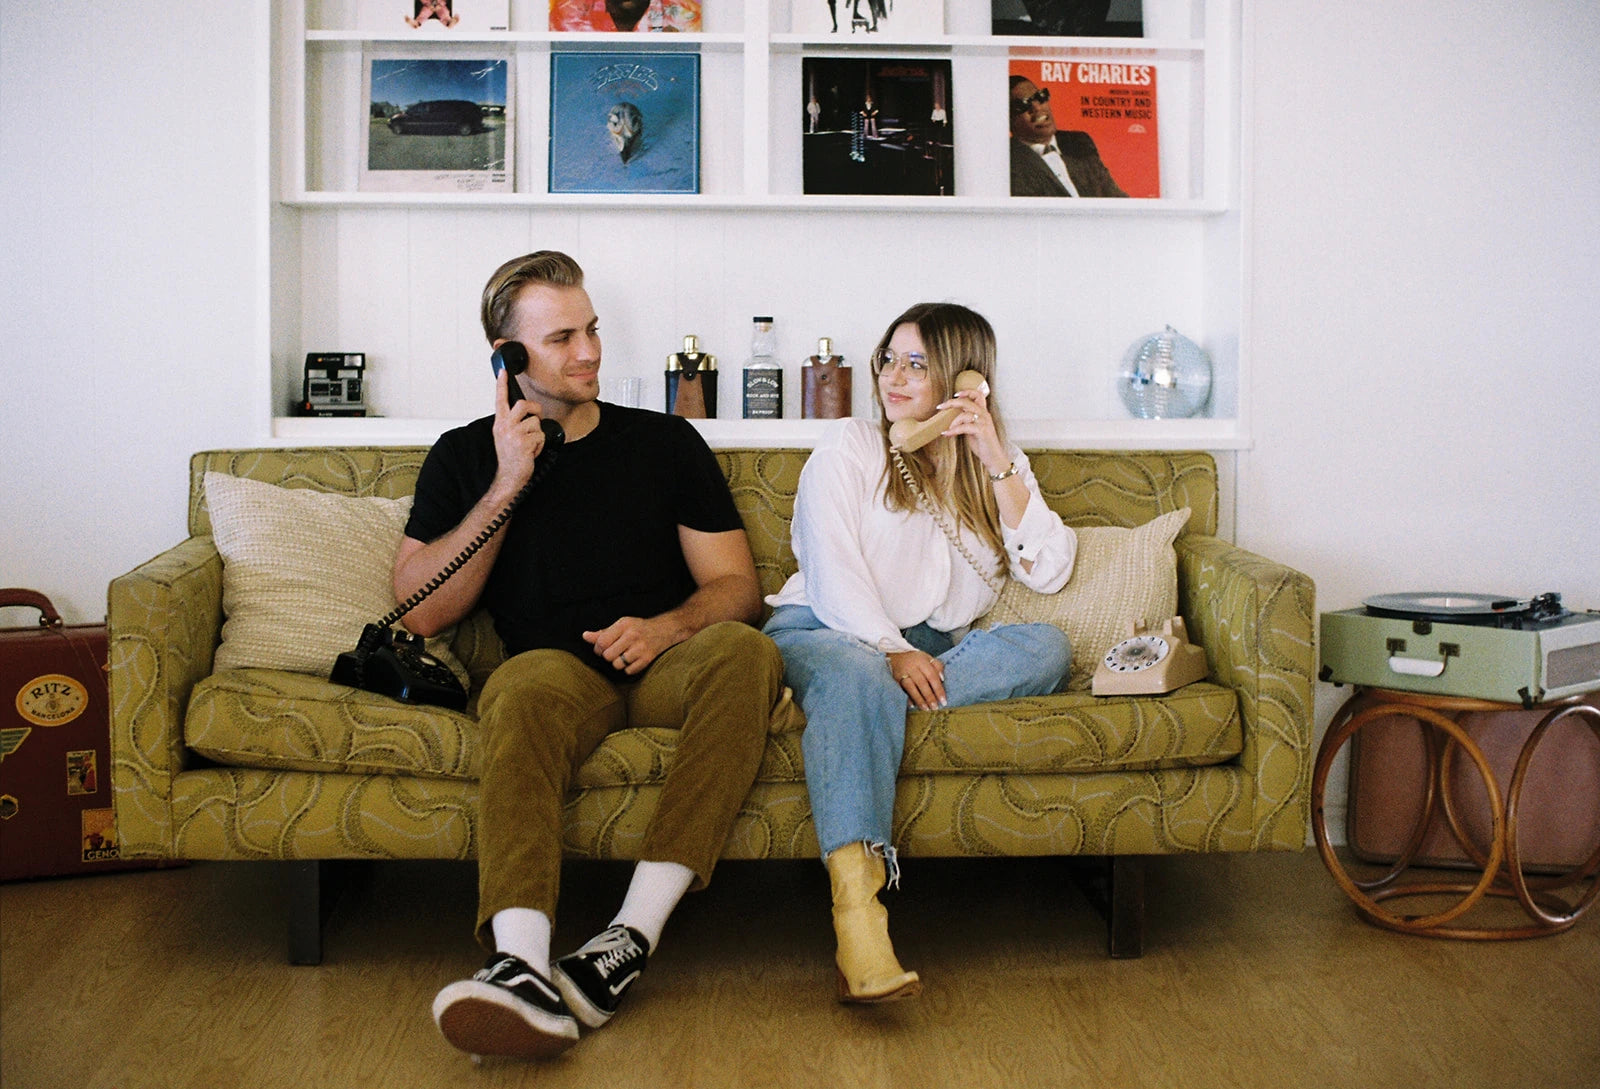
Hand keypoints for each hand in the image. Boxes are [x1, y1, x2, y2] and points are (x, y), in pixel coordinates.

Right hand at [491, 365, 547, 495]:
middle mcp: (505, 426)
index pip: (500, 399)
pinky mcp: (524, 443)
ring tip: (529, 445)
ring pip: (536, 423)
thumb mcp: (505, 436)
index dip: (502, 384)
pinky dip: (540, 446)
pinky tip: (532, 453)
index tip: (503, 371)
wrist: (509, 477)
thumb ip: (512, 423)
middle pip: (524, 404)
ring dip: (537, 435)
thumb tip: (526, 413)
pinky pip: (540, 436)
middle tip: (536, 417)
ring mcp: (514, 435)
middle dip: (535, 409)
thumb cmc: (510, 457)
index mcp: (500, 423)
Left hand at [583, 615, 683, 675]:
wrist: (665, 630)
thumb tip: (585, 636)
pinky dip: (628, 668)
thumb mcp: (621, 625)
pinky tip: (633, 660)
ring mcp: (641, 648)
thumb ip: (603, 632)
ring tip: (624, 656)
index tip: (602, 649)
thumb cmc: (638, 628)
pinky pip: (628, 671)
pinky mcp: (647, 659)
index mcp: (624, 625)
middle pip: (608, 656)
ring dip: (618, 663)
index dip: (597, 649)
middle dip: (608, 656)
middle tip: (614, 652)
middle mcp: (632, 636)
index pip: (601, 642)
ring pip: (617, 665)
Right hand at [887, 649, 944, 710]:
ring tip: (926, 709)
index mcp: (922, 661)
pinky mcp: (895, 679)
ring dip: (919, 699)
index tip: (943, 701)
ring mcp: (902, 673)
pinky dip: (907, 698)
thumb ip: (938, 666)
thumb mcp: (928, 658)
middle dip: (929, 697)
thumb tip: (942, 679)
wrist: (896, 654)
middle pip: (922, 683)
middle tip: (935, 708)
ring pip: (911, 688)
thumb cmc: (916, 659)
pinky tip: (912, 706)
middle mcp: (912, 667)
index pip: (932, 676)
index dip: (938, 689)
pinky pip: (902, 690)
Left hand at [938, 384, 1009, 477]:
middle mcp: (985, 415)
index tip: (955, 394)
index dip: (967, 392)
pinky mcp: (982, 431)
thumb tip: (950, 419)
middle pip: (967, 402)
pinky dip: (953, 430)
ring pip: (965, 414)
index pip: (978, 395)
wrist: (993, 457)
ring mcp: (984, 422)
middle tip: (940, 407)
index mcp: (983, 413)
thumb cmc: (982, 444)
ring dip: (952, 422)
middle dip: (951, 403)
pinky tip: (947, 434)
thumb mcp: (972, 430)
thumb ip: (965, 422)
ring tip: (946, 429)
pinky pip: (965, 427)